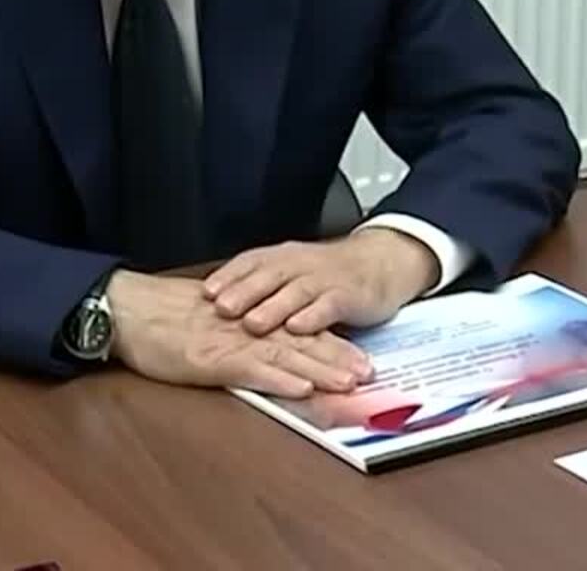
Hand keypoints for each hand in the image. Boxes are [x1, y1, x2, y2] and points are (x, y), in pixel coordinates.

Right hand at [105, 270, 373, 397]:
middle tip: (370, 372)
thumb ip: (236, 327)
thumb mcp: (206, 317)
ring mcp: (229, 343)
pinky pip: (250, 370)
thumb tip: (261, 340)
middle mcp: (245, 328)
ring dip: (320, 370)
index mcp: (246, 318)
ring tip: (349, 382)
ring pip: (284, 356)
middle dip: (338, 358)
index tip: (359, 356)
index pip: (297, 329)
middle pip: (300, 343)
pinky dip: (278, 379)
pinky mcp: (210, 360)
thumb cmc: (160, 316)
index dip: (331, 343)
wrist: (127, 309)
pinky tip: (301, 387)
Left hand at [201, 229, 437, 337]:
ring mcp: (324, 280)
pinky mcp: (348, 296)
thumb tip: (218, 304)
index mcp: (282, 257)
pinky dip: (312, 317)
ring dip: (273, 308)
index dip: (228, 277)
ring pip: (295, 292)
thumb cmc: (329, 272)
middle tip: (222, 309)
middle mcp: (300, 265)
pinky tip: (298, 328)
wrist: (380, 262)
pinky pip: (328, 306)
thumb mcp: (292, 271)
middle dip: (244, 292)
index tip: (206, 292)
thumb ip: (261, 285)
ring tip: (253, 324)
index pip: (250, 263)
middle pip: (268, 276)